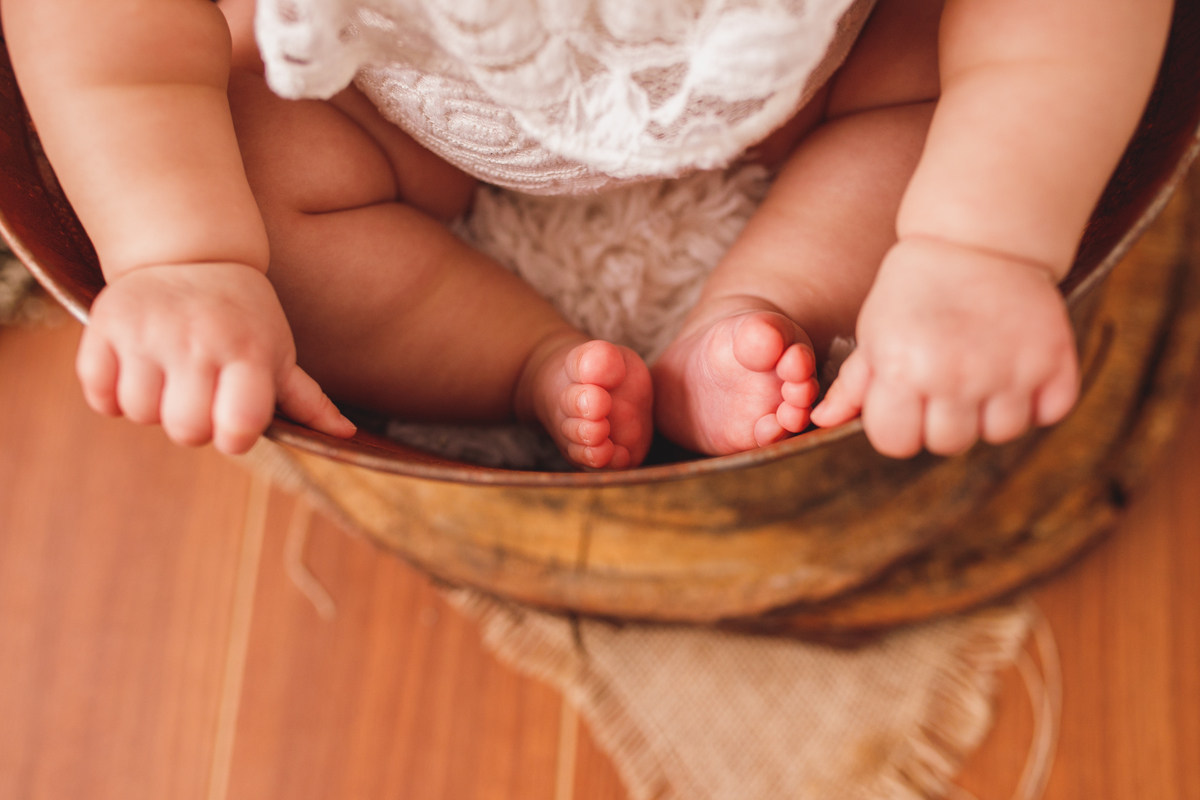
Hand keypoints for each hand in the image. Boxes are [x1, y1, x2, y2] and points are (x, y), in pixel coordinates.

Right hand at [76, 262, 355, 453]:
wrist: (190, 253)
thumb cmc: (244, 316)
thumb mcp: (279, 351)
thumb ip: (307, 400)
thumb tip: (345, 436)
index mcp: (249, 351)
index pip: (239, 428)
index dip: (235, 436)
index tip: (234, 420)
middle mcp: (200, 339)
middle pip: (186, 431)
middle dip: (193, 426)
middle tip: (199, 397)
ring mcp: (149, 331)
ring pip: (140, 414)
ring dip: (153, 408)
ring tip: (169, 377)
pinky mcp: (106, 324)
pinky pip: (98, 394)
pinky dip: (111, 395)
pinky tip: (134, 372)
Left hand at [810, 238, 1078, 456]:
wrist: (977, 237)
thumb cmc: (913, 288)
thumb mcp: (874, 331)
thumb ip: (853, 384)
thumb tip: (821, 421)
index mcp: (903, 369)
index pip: (896, 443)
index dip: (898, 426)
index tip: (907, 400)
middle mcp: (956, 375)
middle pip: (949, 443)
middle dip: (943, 420)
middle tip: (946, 380)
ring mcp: (1009, 370)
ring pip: (1001, 433)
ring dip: (992, 412)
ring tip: (982, 371)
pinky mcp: (1054, 359)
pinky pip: (1050, 412)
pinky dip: (1039, 399)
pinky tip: (1018, 368)